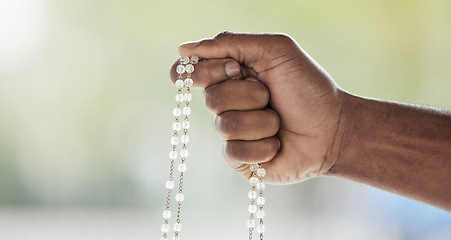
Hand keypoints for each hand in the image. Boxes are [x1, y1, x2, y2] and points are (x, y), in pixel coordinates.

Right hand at [171, 32, 346, 183]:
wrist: (334, 129)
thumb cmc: (308, 88)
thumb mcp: (276, 51)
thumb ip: (232, 43)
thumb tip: (184, 49)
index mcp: (231, 74)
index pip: (192, 72)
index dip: (199, 72)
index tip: (230, 71)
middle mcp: (227, 102)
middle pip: (211, 98)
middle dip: (248, 95)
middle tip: (270, 95)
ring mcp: (232, 132)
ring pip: (224, 126)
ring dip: (261, 121)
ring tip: (279, 121)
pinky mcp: (239, 158)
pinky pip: (233, 151)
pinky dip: (263, 146)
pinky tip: (278, 144)